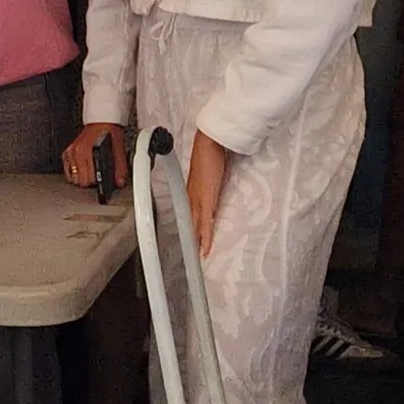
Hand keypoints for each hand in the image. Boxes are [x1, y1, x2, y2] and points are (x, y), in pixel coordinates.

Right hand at [60, 123, 127, 189]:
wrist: (102, 121)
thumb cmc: (109, 133)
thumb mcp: (118, 151)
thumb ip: (119, 169)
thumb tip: (119, 182)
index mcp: (89, 152)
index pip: (88, 179)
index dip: (97, 183)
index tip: (101, 181)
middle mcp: (77, 152)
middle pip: (79, 180)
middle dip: (89, 182)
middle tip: (97, 176)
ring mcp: (71, 152)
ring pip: (72, 177)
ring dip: (81, 178)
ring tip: (90, 172)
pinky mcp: (67, 152)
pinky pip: (67, 169)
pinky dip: (74, 172)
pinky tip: (82, 168)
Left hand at [186, 129, 232, 256]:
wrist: (208, 145)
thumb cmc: (209, 155)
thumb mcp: (209, 173)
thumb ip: (210, 182)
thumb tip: (213, 186)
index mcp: (191, 192)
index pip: (190, 216)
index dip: (191, 229)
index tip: (191, 241)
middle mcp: (191, 198)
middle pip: (190, 224)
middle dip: (191, 240)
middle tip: (192, 256)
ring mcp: (197, 201)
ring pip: (195, 227)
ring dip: (197, 243)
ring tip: (198, 258)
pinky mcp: (205, 202)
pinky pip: (205, 224)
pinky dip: (205, 238)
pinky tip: (205, 249)